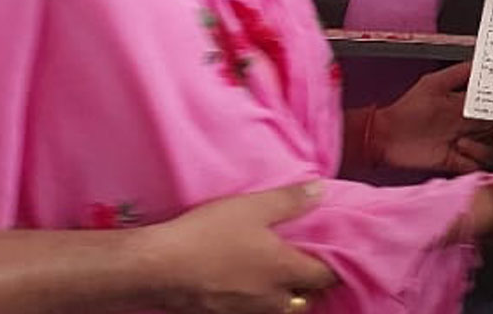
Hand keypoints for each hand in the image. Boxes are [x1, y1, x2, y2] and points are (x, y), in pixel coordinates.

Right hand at [137, 182, 337, 313]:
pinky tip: (244, 285)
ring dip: (283, 296)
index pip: (327, 277)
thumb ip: (289, 200)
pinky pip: (252, 313)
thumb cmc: (207, 235)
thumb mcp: (252, 207)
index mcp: (285, 271)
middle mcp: (272, 299)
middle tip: (307, 264)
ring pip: (279, 309)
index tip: (336, 254)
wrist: (156, 269)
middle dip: (310, 286)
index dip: (335, 266)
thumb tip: (321, 190)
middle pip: (306, 300)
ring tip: (276, 275)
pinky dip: (256, 302)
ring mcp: (246, 312)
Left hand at [374, 63, 492, 173]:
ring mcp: (468, 146)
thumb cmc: (409, 109)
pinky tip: (459, 149)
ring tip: (465, 141)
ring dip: (486, 148)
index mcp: (470, 107)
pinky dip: (474, 159)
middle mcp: (472, 127)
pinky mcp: (459, 163)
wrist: (387, 137)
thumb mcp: (435, 84)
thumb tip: (486, 63)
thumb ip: (461, 73)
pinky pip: (479, 166)